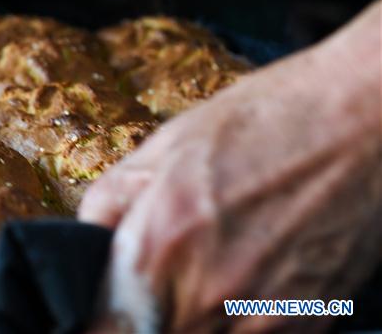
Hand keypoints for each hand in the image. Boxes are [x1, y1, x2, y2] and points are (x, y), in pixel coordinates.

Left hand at [78, 0, 381, 331]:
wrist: (362, 122)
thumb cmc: (261, 122)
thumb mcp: (162, 146)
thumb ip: (107, 205)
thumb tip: (81, 246)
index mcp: (159, 245)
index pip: (103, 331)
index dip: (92, 323)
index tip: (97, 310)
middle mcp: (207, 296)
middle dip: (136, 323)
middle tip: (145, 291)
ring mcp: (262, 320)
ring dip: (185, 325)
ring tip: (195, 281)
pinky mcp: (308, 327)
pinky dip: (234, 328)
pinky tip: (237, 286)